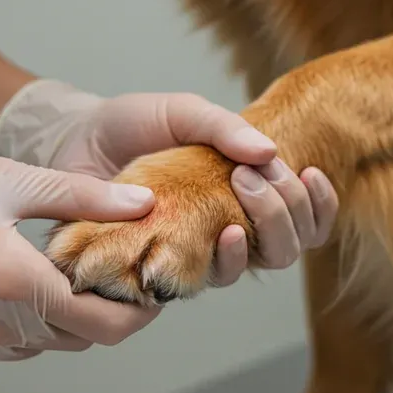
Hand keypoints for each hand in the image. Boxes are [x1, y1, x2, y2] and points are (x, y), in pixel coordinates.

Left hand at [0, 80, 338, 284]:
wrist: (73, 142)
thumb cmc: (131, 127)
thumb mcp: (181, 112)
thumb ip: (223, 127)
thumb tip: (271, 152)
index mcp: (244, 193)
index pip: (306, 217)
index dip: (320, 205)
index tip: (309, 172)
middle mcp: (229, 228)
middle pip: (289, 246)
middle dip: (286, 211)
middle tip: (254, 177)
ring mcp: (200, 252)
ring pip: (258, 265)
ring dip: (265, 229)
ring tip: (239, 196)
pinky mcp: (167, 270)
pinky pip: (210, 280)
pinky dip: (227, 258)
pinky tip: (224, 233)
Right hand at [0, 151, 163, 371]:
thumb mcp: (5, 179)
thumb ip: (81, 195)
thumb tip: (143, 201)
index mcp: (14, 284)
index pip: (106, 325)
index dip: (140, 312)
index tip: (149, 286)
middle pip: (78, 338)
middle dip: (102, 310)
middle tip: (108, 271)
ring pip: (39, 345)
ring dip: (57, 317)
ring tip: (54, 271)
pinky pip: (0, 348)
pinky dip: (15, 323)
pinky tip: (1, 282)